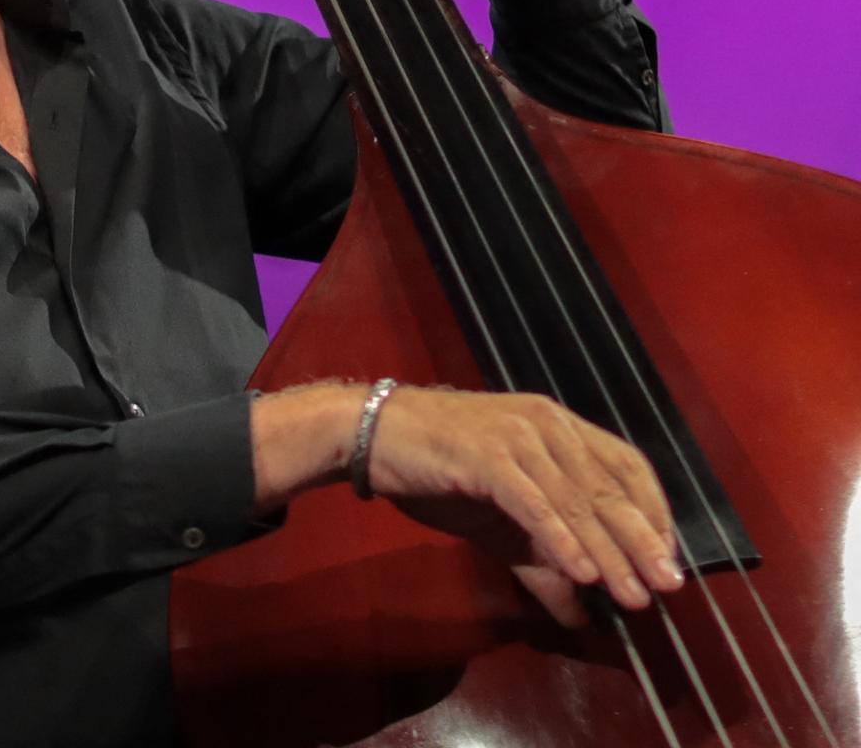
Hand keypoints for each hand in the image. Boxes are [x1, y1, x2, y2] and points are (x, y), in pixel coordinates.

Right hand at [366, 386, 683, 626]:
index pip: (626, 464)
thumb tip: (581, 617)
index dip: (654, 510)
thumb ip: (542, 561)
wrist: (373, 435)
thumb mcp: (500, 521)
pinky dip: (560, 538)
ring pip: (574, 499)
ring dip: (608, 551)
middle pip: (607, 487)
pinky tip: (581, 573)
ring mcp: (516, 435)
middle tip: (667, 586)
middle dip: (641, 541)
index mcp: (557, 426)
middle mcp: (545, 424)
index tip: (667, 556)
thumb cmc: (438, 469)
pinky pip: (533, 502)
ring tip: (631, 592)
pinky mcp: (486, 454)